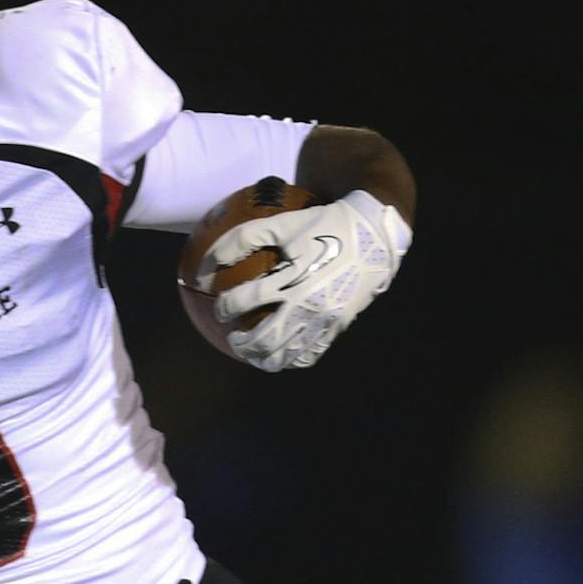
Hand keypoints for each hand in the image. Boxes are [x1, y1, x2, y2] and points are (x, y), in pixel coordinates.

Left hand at [210, 189, 410, 371]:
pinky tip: (281, 353)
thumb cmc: (325, 225)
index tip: (220, 307)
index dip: (225, 307)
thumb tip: (208, 262)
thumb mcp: (284, 224)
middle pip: (263, 340)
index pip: (245, 300)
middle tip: (234, 337)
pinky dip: (290, 359)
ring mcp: (323, 321)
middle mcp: (306, 304)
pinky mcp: (336, 328)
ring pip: (285, 356)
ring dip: (262, 359)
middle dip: (242, 344)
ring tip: (253, 352)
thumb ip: (244, 238)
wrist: (374, 236)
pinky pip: (309, 356)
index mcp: (291, 278)